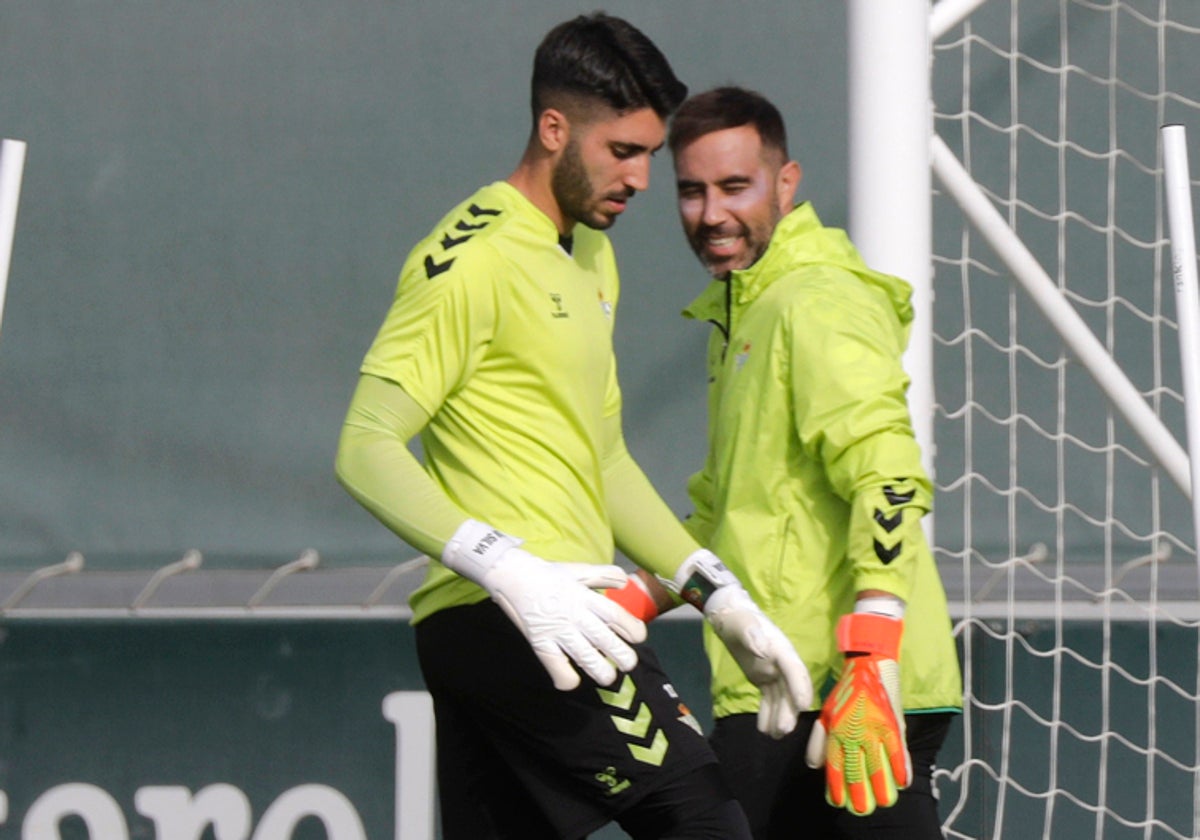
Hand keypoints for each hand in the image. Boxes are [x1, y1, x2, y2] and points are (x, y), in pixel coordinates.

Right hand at [442, 520, 646, 690]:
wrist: (511, 575)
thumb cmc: (548, 574)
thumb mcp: (579, 570)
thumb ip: (604, 575)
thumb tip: (625, 581)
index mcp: (586, 597)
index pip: (616, 616)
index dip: (632, 629)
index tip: (639, 637)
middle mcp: (575, 615)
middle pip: (606, 641)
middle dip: (623, 657)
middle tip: (628, 663)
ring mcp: (558, 631)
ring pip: (586, 658)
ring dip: (601, 672)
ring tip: (607, 677)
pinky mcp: (540, 643)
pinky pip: (557, 668)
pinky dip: (567, 679)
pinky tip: (572, 679)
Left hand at [673, 550, 812, 737]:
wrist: (730, 618)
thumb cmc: (738, 618)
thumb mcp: (742, 624)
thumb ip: (752, 636)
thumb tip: (763, 650)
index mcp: (781, 649)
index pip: (794, 669)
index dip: (800, 687)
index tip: (804, 706)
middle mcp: (782, 663)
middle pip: (790, 689)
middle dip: (789, 710)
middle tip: (783, 730)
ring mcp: (774, 672)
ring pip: (780, 698)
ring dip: (779, 716)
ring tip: (774, 736)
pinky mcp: (764, 679)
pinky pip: (768, 698)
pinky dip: (767, 713)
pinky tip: (763, 729)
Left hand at [805, 612, 910, 815]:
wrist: (869, 661)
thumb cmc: (847, 688)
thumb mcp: (828, 711)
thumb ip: (822, 739)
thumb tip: (816, 765)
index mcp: (837, 728)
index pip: (835, 763)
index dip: (836, 785)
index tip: (838, 802)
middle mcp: (855, 731)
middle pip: (857, 769)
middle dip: (859, 792)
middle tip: (861, 810)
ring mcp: (876, 727)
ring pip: (878, 764)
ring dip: (882, 786)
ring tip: (884, 802)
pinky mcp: (894, 722)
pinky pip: (898, 749)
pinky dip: (901, 766)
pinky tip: (904, 782)